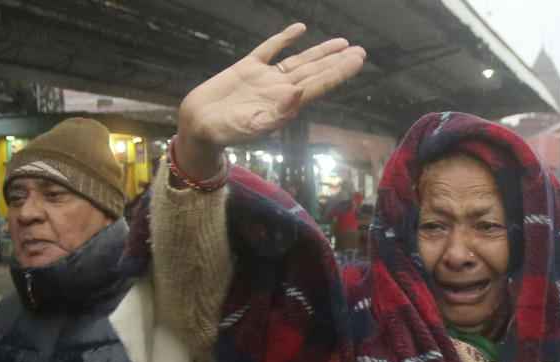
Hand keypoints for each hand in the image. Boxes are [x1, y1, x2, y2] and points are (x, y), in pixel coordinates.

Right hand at [175, 23, 365, 179]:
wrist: (198, 126)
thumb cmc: (226, 132)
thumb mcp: (254, 126)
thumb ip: (279, 112)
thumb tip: (302, 92)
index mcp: (286, 105)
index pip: (319, 85)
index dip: (339, 72)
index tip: (357, 61)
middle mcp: (280, 90)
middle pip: (316, 71)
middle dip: (337, 62)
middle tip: (361, 52)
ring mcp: (265, 77)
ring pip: (299, 61)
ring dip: (320, 52)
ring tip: (342, 43)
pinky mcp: (247, 67)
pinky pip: (270, 49)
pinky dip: (284, 39)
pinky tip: (299, 30)